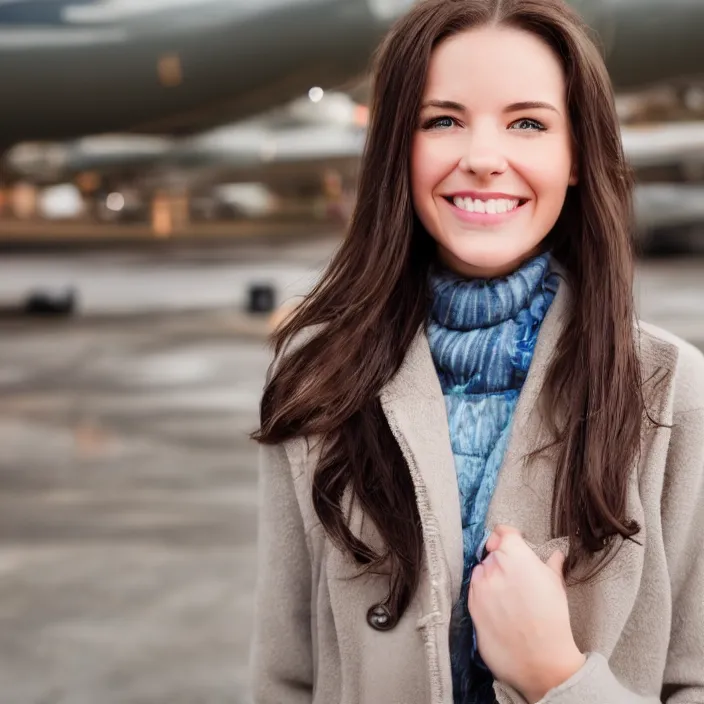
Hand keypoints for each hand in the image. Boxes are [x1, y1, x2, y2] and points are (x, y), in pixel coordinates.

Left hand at [469, 525, 585, 702]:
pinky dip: (483, 592)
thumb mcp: (556, 585)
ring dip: (491, 576)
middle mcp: (494, 564)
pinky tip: (499, 607)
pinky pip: (474, 588)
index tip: (513, 544)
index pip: (503, 531)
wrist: (539, 657)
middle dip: (502, 559)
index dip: (509, 537)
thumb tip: (556, 553)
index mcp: (515, 554)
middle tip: (516, 576)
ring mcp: (480, 583)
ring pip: (482, 569)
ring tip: (508, 596)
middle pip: (493, 551)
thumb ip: (551, 564)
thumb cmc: (552, 618)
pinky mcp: (471, 602)